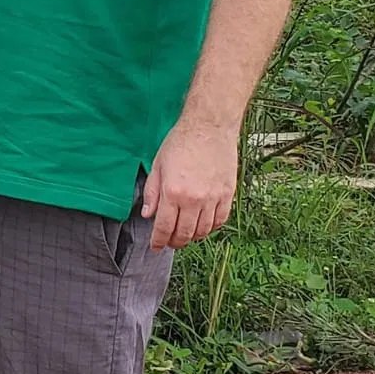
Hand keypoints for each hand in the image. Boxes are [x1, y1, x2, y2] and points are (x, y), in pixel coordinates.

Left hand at [141, 118, 237, 250]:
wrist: (209, 126)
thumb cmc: (180, 142)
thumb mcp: (158, 165)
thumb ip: (151, 192)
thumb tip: (147, 214)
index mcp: (173, 192)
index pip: (164, 228)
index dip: (159, 242)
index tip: (156, 247)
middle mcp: (194, 199)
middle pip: (184, 234)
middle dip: (175, 242)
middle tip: (170, 241)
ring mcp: (213, 198)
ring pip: (203, 231)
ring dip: (193, 237)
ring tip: (186, 234)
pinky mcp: (227, 194)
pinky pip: (220, 220)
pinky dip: (211, 227)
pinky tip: (203, 224)